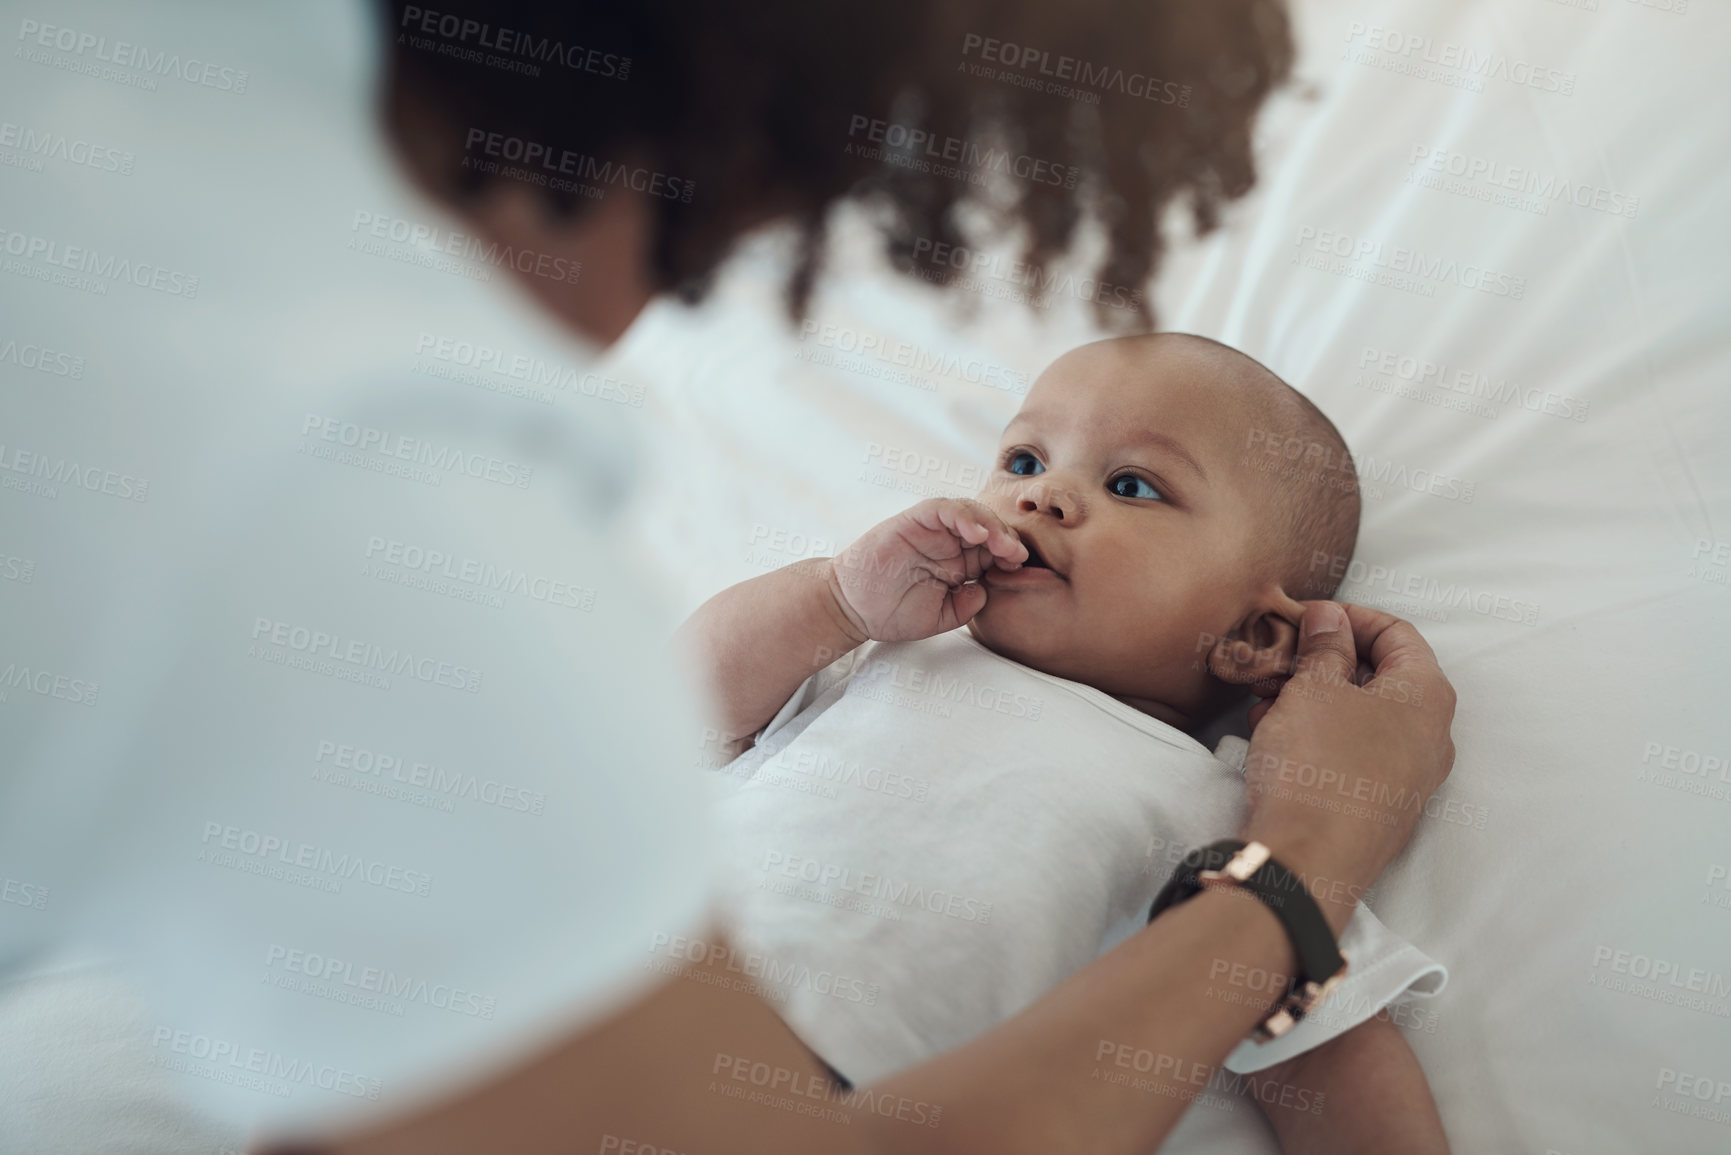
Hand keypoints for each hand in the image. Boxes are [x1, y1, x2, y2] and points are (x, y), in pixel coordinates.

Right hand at [825, 498, 1027, 642]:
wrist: (852, 609)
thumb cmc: (893, 612)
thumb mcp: (941, 617)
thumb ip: (968, 605)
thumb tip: (988, 590)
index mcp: (959, 563)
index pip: (994, 550)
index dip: (1011, 556)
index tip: (1021, 570)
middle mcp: (949, 542)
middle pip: (989, 527)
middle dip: (1008, 538)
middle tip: (1018, 556)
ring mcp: (931, 530)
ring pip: (970, 512)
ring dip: (990, 524)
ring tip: (1001, 544)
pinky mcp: (912, 521)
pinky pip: (942, 509)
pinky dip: (962, 516)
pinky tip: (975, 533)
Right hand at [1239, 601, 1456, 930]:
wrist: (1307, 861)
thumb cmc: (1317, 765)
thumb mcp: (1313, 688)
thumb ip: (1326, 646)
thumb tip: (1331, 618)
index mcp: (1427, 696)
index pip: (1398, 633)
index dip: (1349, 616)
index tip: (1308, 617)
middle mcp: (1432, 737)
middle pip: (1382, 677)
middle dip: (1327, 661)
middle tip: (1281, 660)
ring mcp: (1411, 777)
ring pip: (1365, 718)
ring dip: (1317, 699)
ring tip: (1268, 699)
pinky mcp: (1383, 808)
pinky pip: (1356, 754)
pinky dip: (1321, 735)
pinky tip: (1277, 737)